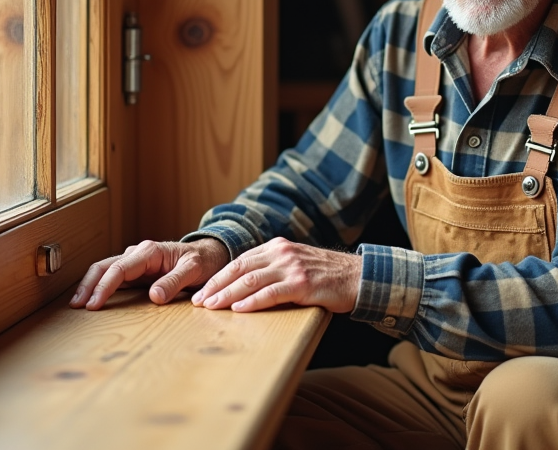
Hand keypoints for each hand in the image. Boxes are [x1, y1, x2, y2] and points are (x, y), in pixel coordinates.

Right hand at [69, 238, 229, 309]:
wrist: (209, 253)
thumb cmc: (203, 260)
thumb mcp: (195, 269)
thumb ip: (175, 281)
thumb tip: (154, 297)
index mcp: (149, 252)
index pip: (119, 268)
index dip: (103, 287)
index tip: (93, 305)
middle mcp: (138, 254)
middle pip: (104, 266)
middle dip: (88, 285)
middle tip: (76, 306)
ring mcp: (135, 261)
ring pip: (105, 269)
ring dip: (90, 285)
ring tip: (78, 304)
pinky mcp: (136, 271)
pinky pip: (113, 276)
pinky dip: (99, 285)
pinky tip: (92, 298)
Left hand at [190, 236, 360, 313]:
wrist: (358, 276)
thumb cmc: (325, 274)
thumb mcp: (295, 263)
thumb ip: (272, 268)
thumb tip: (243, 285)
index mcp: (277, 247)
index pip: (240, 261)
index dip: (218, 277)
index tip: (202, 291)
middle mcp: (282, 253)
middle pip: (240, 269)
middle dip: (216, 286)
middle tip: (198, 301)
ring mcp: (292, 267)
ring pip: (251, 280)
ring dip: (227, 295)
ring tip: (211, 307)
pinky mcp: (303, 284)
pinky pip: (271, 293)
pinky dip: (252, 302)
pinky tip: (238, 309)